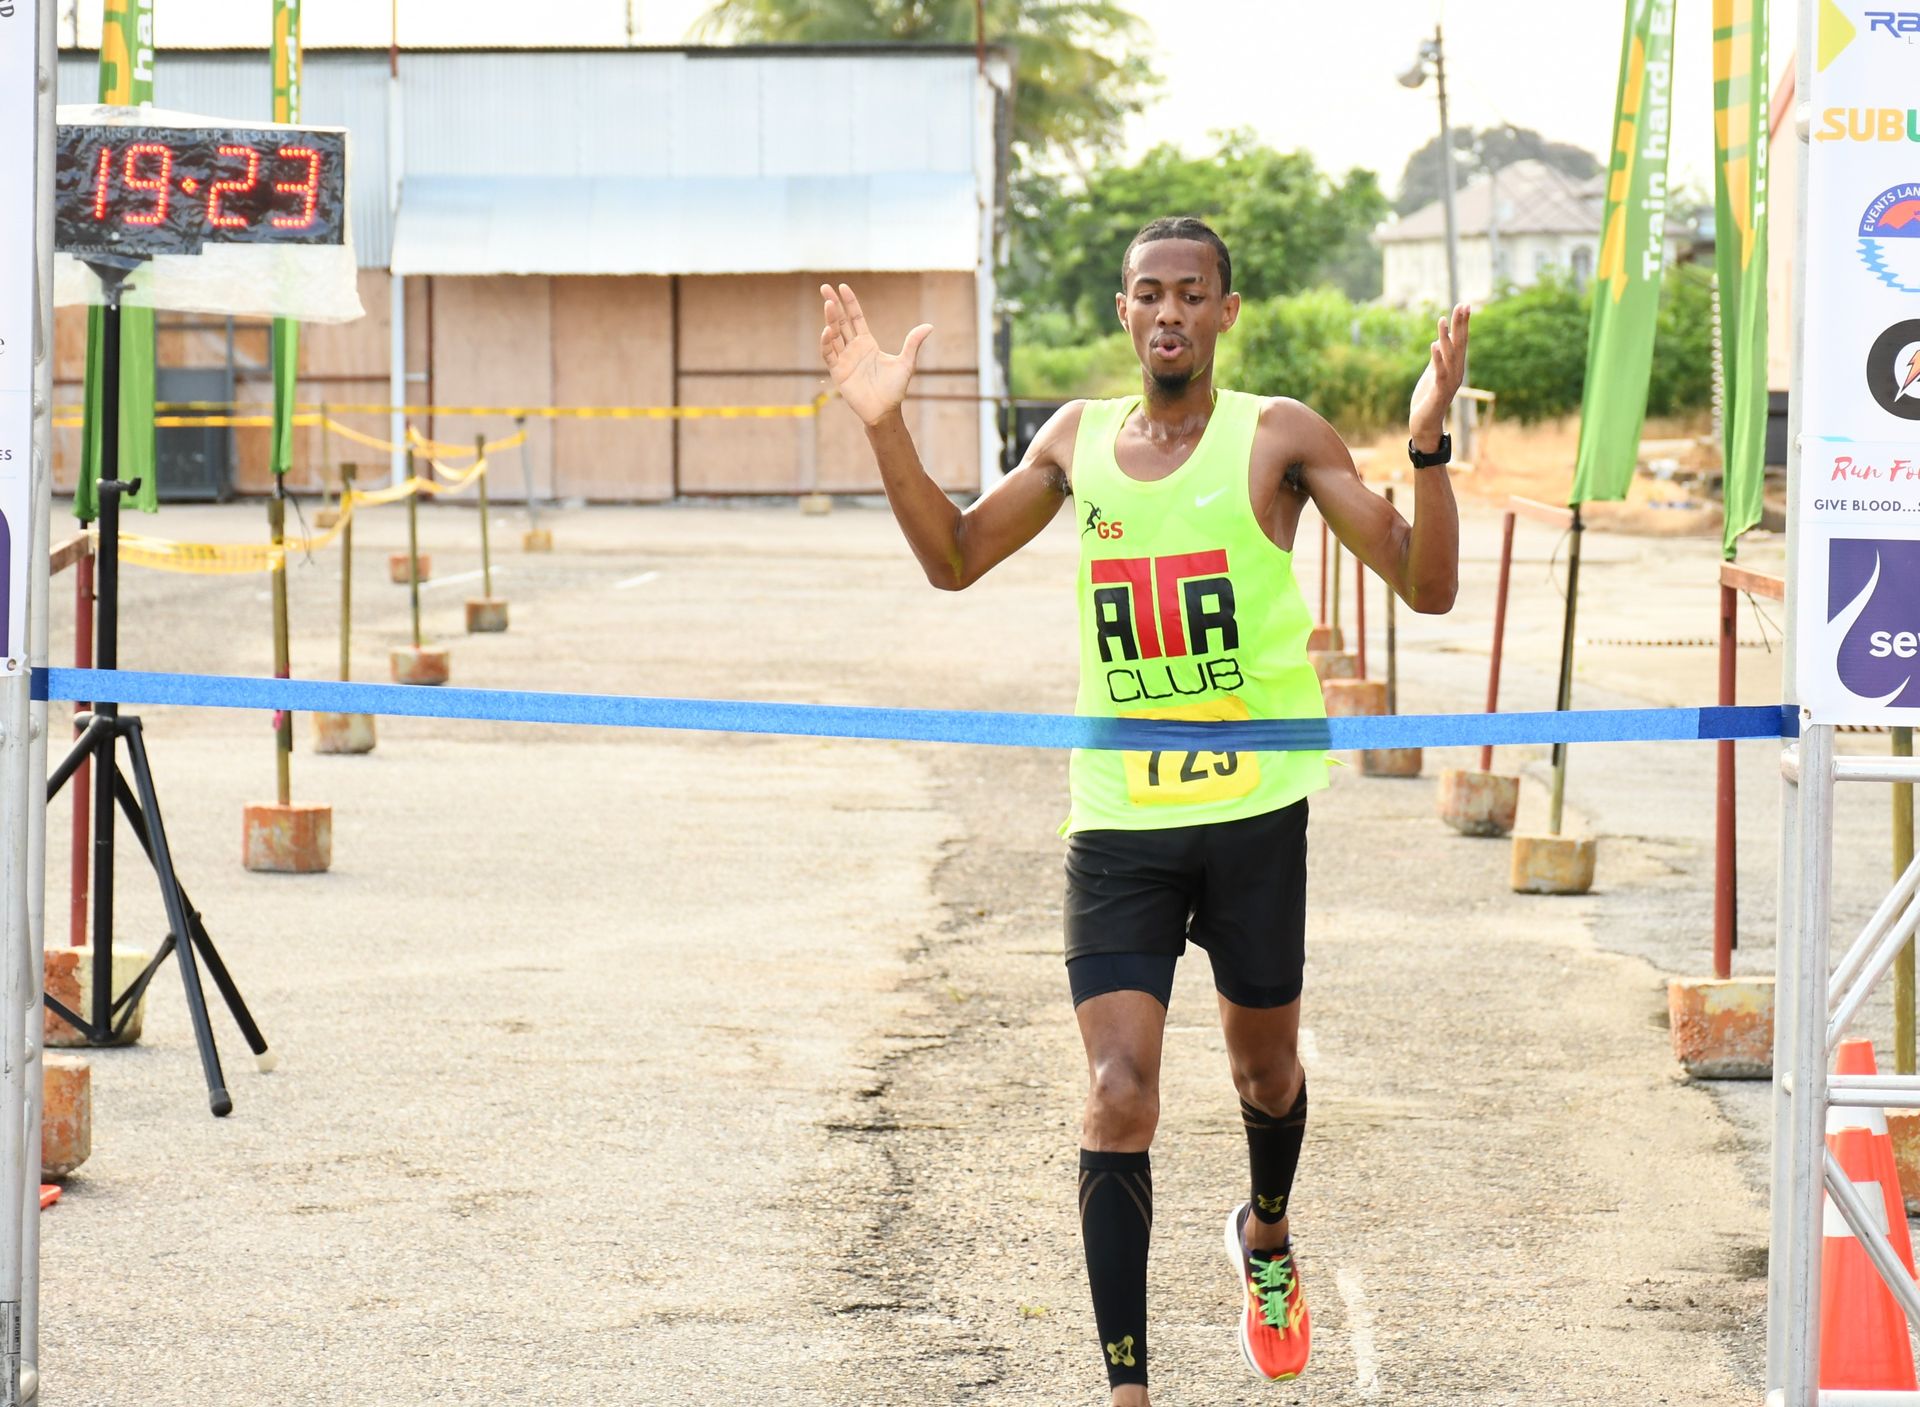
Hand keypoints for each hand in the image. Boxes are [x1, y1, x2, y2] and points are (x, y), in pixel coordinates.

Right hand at [819, 282, 932, 428]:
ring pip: (833, 335)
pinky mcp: (838, 372)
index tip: (843, 286)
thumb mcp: (907, 363)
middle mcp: (853, 348)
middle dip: (833, 305)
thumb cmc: (895, 389)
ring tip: (828, 305)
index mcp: (867, 343)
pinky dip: (826, 343)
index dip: (849, 302)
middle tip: (825, 287)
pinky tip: (828, 331)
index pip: (855, 318)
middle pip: (840, 322)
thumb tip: (929, 326)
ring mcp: (844, 359)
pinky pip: (829, 355)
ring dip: (829, 320)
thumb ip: (913, 343)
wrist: (885, 411)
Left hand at [1409, 303, 1469, 450]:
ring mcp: (1449, 382)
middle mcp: (1456, 372)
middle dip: (1460, 325)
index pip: (1460, 341)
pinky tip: (1434, 345)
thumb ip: (1437, 359)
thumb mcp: (1432, 374)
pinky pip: (1439, 373)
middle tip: (1463, 305)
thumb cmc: (1428, 400)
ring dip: (1446, 338)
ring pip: (1449, 356)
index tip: (1464, 304)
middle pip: (1459, 345)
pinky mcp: (1439, 392)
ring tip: (1442, 320)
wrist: (1424, 425)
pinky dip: (1437, 359)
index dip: (1462, 323)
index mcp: (1455, 367)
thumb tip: (1439, 341)